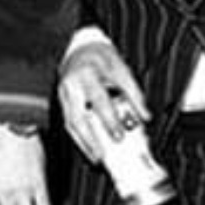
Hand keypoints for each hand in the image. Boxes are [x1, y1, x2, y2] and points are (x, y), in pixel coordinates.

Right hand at [58, 38, 147, 163]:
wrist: (79, 47)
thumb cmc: (101, 57)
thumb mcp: (122, 69)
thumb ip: (133, 93)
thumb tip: (143, 116)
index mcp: (88, 73)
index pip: (98, 100)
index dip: (109, 119)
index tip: (119, 135)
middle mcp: (72, 84)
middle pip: (78, 117)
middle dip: (90, 139)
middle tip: (102, 156)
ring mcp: (63, 93)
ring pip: (70, 122)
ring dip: (83, 142)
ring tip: (96, 157)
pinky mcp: (61, 100)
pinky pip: (68, 121)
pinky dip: (78, 137)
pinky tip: (88, 147)